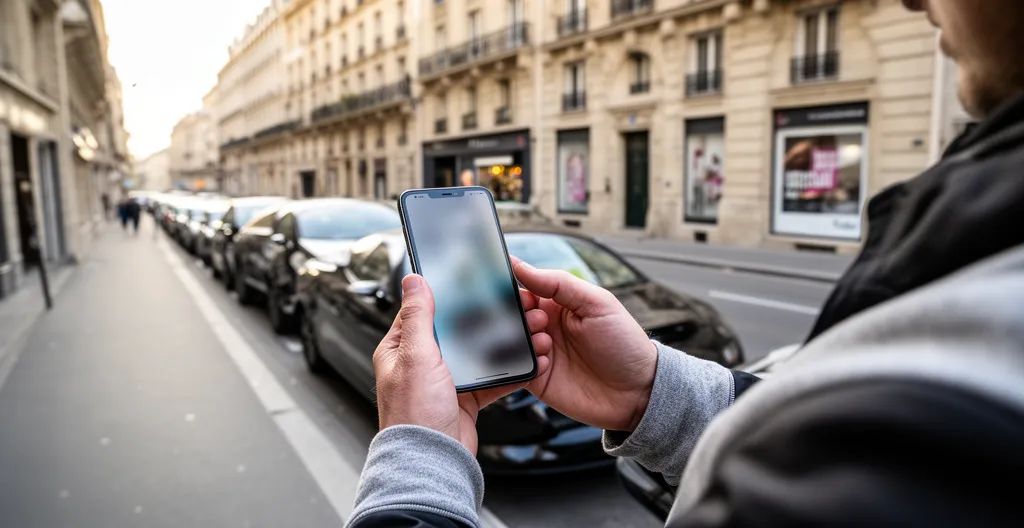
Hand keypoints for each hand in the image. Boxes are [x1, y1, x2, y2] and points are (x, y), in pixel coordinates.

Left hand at [373, 274, 551, 453]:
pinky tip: (522, 363)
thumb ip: (418, 317)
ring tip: (519, 332)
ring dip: (496, 344)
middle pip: (453, 331)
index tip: (467, 282)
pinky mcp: (463, 399)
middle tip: (504, 306)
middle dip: (478, 319)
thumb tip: (413, 280)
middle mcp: (419, 365)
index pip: (421, 311)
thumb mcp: (416, 356)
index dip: (443, 296)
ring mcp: (442, 382)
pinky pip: (488, 379)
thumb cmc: (414, 415)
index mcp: (399, 350)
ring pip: (474, 353)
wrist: (433, 461)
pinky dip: (506, 372)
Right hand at [514, 258, 657, 431]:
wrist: (637, 393)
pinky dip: (525, 364)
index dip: (516, 288)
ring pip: (510, 341)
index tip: (514, 290)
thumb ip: (558, 283)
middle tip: (539, 321)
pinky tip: (547, 365)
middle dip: (517, 315)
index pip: (526, 288)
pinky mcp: (537, 379)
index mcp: (559, 304)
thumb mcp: (597, 303)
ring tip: (546, 343)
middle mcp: (546, 327)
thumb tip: (521, 266)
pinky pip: (515, 369)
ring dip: (521, 339)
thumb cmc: (624, 344)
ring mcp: (540, 353)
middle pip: (513, 315)